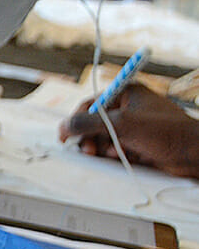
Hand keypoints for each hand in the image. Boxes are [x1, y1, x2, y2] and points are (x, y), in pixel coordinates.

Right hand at [58, 83, 198, 177]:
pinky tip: (124, 156)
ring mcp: (134, 126)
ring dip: (103, 147)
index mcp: (127, 92)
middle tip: (88, 150)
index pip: (90, 103)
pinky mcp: (138, 142)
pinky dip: (115, 154)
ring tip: (113, 153)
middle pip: (95, 122)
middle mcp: (129, 107)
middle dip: (90, 137)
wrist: (195, 154)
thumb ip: (88, 123)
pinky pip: (115, 148)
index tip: (66, 135)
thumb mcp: (121, 124)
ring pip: (104, 137)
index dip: (76, 119)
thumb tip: (63, 126)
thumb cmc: (166, 132)